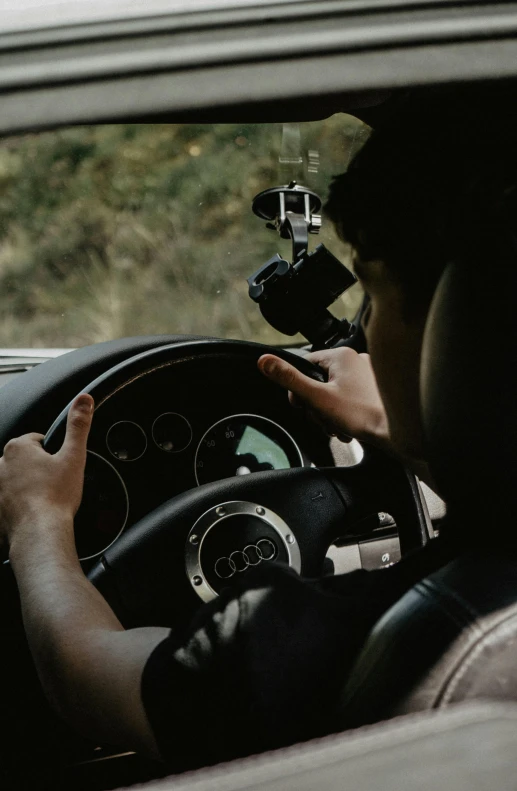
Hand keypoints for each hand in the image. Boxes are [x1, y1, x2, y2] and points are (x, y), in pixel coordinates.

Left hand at [0, 394, 93, 547]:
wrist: (40, 532)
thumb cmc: (55, 497)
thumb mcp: (74, 455)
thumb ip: (78, 425)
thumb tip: (84, 399)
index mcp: (18, 448)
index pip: (37, 441)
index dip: (53, 452)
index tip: (60, 465)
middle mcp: (1, 464)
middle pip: (26, 460)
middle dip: (40, 469)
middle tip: (56, 483)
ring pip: (16, 479)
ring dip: (29, 486)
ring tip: (46, 499)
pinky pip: (10, 499)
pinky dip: (21, 504)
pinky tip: (35, 511)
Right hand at [258, 348, 389, 448]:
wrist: (395, 432)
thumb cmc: (361, 415)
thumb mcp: (316, 398)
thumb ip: (289, 379)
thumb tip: (264, 361)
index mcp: (341, 356)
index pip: (305, 366)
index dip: (298, 389)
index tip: (303, 405)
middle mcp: (356, 360)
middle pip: (319, 382)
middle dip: (316, 406)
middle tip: (324, 419)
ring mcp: (368, 374)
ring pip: (333, 393)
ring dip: (329, 413)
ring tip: (338, 425)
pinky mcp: (374, 390)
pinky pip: (349, 399)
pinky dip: (344, 414)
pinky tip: (348, 426)